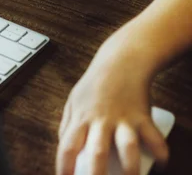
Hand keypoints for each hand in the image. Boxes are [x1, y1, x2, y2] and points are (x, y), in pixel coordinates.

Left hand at [55, 45, 169, 174]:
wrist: (121, 60)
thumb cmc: (96, 82)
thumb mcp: (74, 99)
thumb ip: (67, 124)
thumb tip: (64, 147)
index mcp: (82, 117)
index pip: (67, 146)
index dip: (64, 167)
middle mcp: (102, 119)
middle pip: (97, 152)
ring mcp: (123, 118)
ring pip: (127, 147)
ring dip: (131, 168)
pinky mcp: (142, 116)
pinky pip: (154, 138)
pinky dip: (160, 153)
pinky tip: (160, 164)